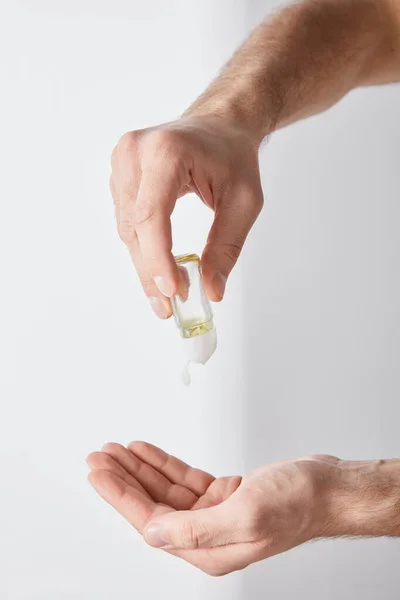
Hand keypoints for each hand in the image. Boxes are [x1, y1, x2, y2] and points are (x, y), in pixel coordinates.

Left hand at [87, 442, 338, 575]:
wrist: (328, 489)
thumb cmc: (298, 502)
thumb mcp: (247, 514)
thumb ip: (196, 529)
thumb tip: (153, 535)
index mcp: (209, 549)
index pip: (151, 523)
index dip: (121, 495)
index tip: (100, 473)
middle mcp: (208, 535)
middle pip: (152, 506)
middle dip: (123, 479)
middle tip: (99, 457)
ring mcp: (215, 514)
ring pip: (165, 491)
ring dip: (140, 468)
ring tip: (117, 450)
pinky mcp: (223, 496)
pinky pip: (183, 480)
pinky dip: (164, 464)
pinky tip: (148, 452)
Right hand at [110, 116, 262, 318]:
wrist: (218, 123)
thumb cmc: (233, 155)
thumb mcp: (244, 201)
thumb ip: (227, 247)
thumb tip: (212, 291)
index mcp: (166, 152)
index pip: (152, 215)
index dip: (158, 258)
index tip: (173, 291)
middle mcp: (135, 153)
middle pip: (135, 228)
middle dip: (151, 271)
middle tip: (169, 307)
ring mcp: (122, 162)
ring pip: (127, 230)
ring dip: (145, 265)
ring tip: (166, 295)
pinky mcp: (120, 174)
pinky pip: (127, 221)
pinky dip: (143, 248)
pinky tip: (158, 269)